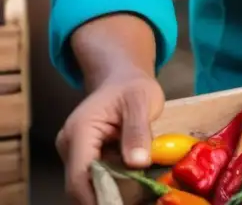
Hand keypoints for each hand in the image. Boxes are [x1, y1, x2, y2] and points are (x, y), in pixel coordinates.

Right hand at [57, 69, 164, 204]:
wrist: (122, 79)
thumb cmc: (132, 87)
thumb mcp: (142, 101)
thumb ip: (138, 130)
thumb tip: (137, 163)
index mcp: (80, 131)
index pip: (80, 175)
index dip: (97, 196)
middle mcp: (70, 145)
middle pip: (81, 184)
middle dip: (106, 196)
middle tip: (135, 199)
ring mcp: (74, 152)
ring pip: (88, 183)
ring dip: (111, 190)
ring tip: (137, 192)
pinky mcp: (84, 157)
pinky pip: (96, 177)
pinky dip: (113, 183)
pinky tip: (133, 183)